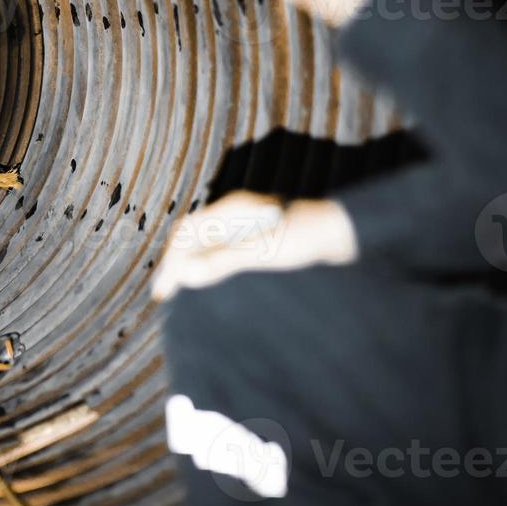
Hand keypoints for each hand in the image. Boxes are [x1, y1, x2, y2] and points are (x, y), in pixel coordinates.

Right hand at [151, 192, 358, 300]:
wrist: (342, 230)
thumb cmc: (308, 237)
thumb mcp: (265, 251)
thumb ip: (225, 261)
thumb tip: (186, 275)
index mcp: (232, 210)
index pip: (187, 232)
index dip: (171, 261)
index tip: (164, 291)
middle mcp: (234, 213)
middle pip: (192, 236)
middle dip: (175, 263)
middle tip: (164, 295)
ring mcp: (245, 223)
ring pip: (205, 243)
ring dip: (190, 265)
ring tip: (179, 292)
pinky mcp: (256, 235)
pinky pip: (221, 249)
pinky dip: (208, 265)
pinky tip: (208, 282)